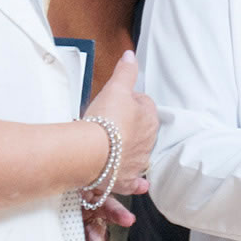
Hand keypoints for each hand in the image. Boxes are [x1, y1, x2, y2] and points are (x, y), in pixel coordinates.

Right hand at [84, 50, 156, 195]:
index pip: (144, 105)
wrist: (91, 152)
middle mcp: (147, 143)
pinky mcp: (123, 180)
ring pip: (136, 155)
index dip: (130, 101)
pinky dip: (134, 184)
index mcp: (149, 119)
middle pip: (141, 131)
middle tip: (110, 124)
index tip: (118, 102)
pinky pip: (132, 182)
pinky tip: (136, 184)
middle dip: (129, 127)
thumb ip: (126, 71)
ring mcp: (136, 162)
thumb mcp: (116, 87)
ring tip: (115, 149)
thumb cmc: (105, 120)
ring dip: (129, 152)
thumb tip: (131, 55)